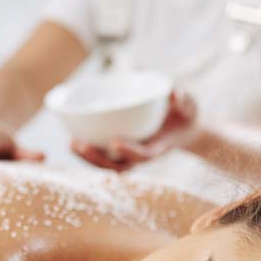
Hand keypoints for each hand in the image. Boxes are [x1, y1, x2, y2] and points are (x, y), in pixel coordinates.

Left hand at [71, 90, 197, 170]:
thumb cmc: (184, 114)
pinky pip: (103, 154)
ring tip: (71, 143)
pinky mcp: (122, 150)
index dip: (129, 151)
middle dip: (98, 159)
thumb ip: (182, 99)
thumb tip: (173, 94)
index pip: (144, 154)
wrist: (183, 128)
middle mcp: (142, 154)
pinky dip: (88, 150)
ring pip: (107, 164)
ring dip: (88, 157)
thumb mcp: (189, 104)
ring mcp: (131, 154)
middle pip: (119, 166)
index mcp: (159, 146)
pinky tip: (72, 138)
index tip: (115, 142)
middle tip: (80, 145)